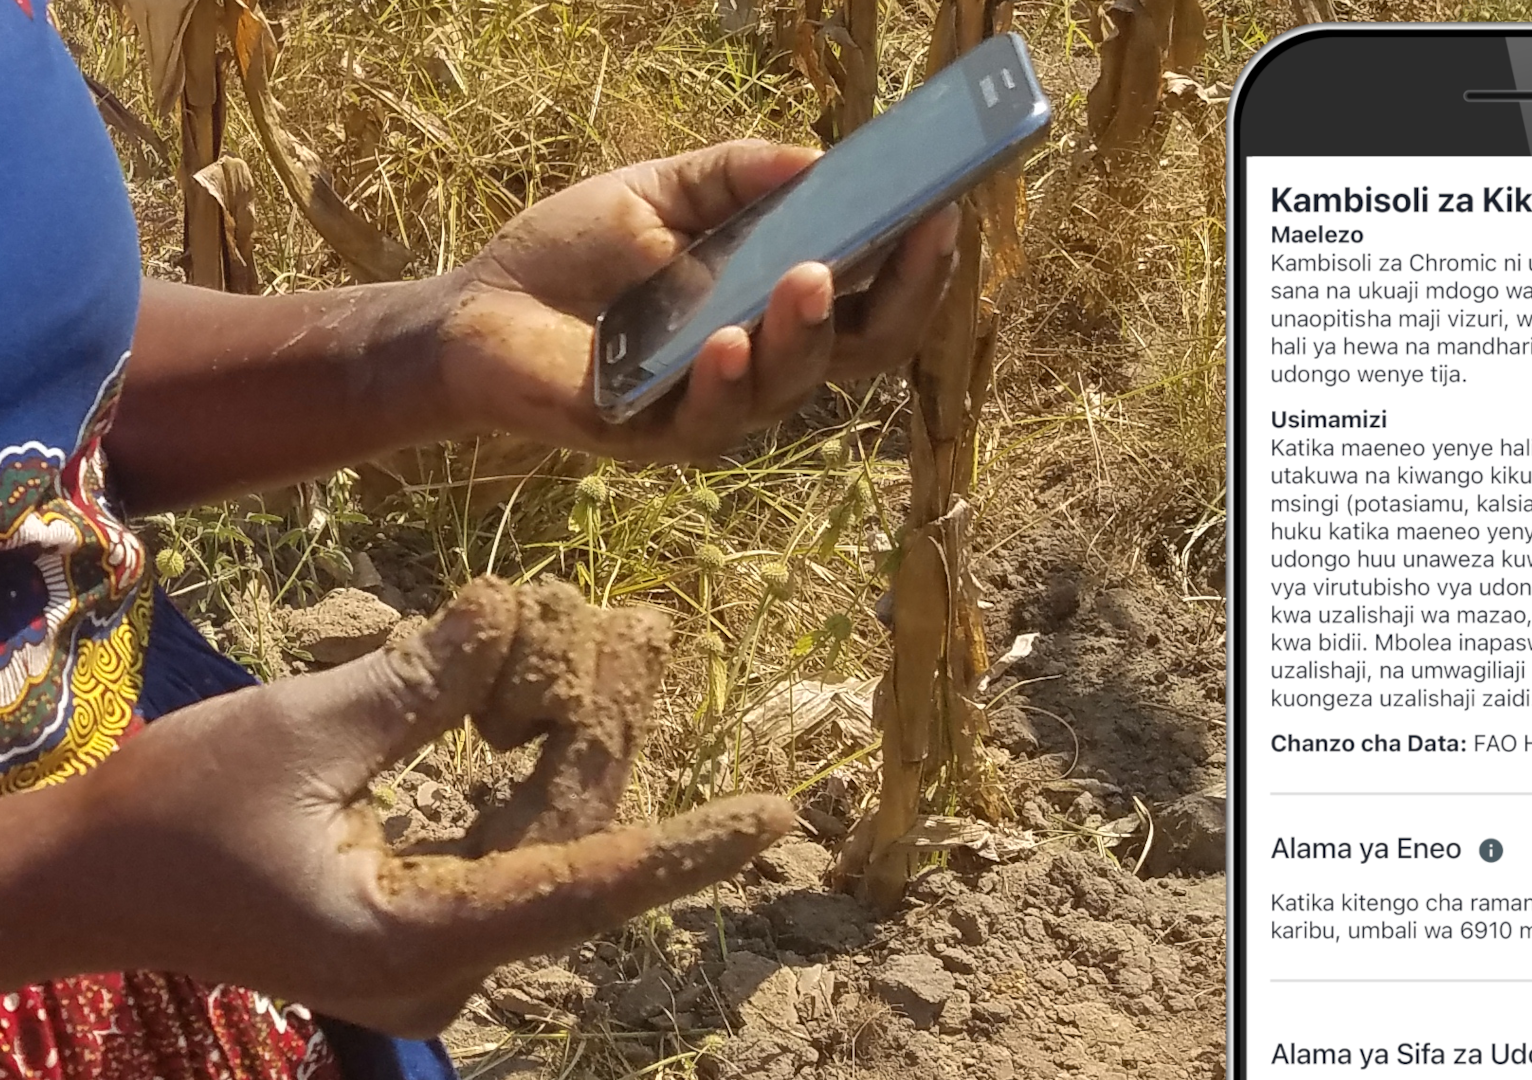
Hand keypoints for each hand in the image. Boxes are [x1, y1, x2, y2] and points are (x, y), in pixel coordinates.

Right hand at [6, 579, 791, 1037]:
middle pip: (572, 842)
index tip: (775, 816)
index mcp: (420, 939)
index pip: (586, 885)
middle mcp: (446, 968)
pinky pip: (510, 846)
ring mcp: (436, 955)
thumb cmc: (175, 813)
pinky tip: (552, 692)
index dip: (689, 844)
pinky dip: (530, 770)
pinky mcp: (421, 925)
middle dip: (605, 729)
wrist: (83, 885)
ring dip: (574, 739)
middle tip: (644, 629)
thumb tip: (516, 609)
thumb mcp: (301, 732)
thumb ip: (424, 681)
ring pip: (548, 840)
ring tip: (617, 636)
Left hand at [436, 139, 961, 460]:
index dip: (917, 267)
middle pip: (861, 353)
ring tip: (810, 277)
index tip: (944, 209)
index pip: (871, 303)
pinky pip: (705, 420)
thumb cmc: (569, 256)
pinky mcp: (650, 436)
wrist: (470, 312)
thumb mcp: (659, 191)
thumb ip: (733, 175)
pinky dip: (720, 379)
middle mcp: (761, 366)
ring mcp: (711, 407)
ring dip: (804, 332)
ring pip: (789, 386)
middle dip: (900, 298)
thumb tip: (816, 159)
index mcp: (773, 311)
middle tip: (918, 238)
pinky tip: (724, 340)